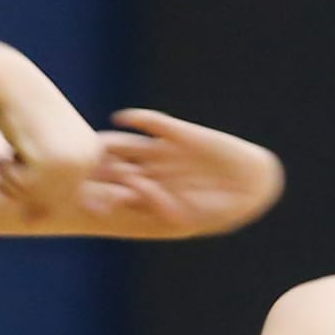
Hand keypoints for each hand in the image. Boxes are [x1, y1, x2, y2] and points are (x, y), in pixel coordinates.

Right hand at [0, 58, 102, 220]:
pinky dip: (6, 174)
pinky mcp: (49, 162)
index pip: (61, 200)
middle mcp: (89, 161)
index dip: (34, 184)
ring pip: (34, 198)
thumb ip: (42, 188)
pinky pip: (21, 189)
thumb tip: (35, 222)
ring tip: (12, 153)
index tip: (31, 153)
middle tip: (15, 158)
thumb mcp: (39, 154)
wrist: (11, 84)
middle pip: (49, 203)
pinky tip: (9, 150)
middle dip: (22, 185)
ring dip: (12, 181)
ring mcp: (71, 163)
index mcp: (94, 156)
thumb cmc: (23, 116)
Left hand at [81, 110, 282, 236]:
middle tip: (82, 167)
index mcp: (150, 196)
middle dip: (98, 169)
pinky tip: (122, 118)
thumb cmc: (221, 210)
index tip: (85, 195)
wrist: (252, 185)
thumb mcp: (188, 216)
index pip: (114, 195)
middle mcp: (151, 173)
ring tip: (99, 143)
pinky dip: (135, 118)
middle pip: (113, 168)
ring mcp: (162, 152)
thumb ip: (158, 206)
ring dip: (110, 143)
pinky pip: (150, 122)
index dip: (98, 195)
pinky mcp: (178, 133)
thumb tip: (131, 191)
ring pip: (126, 145)